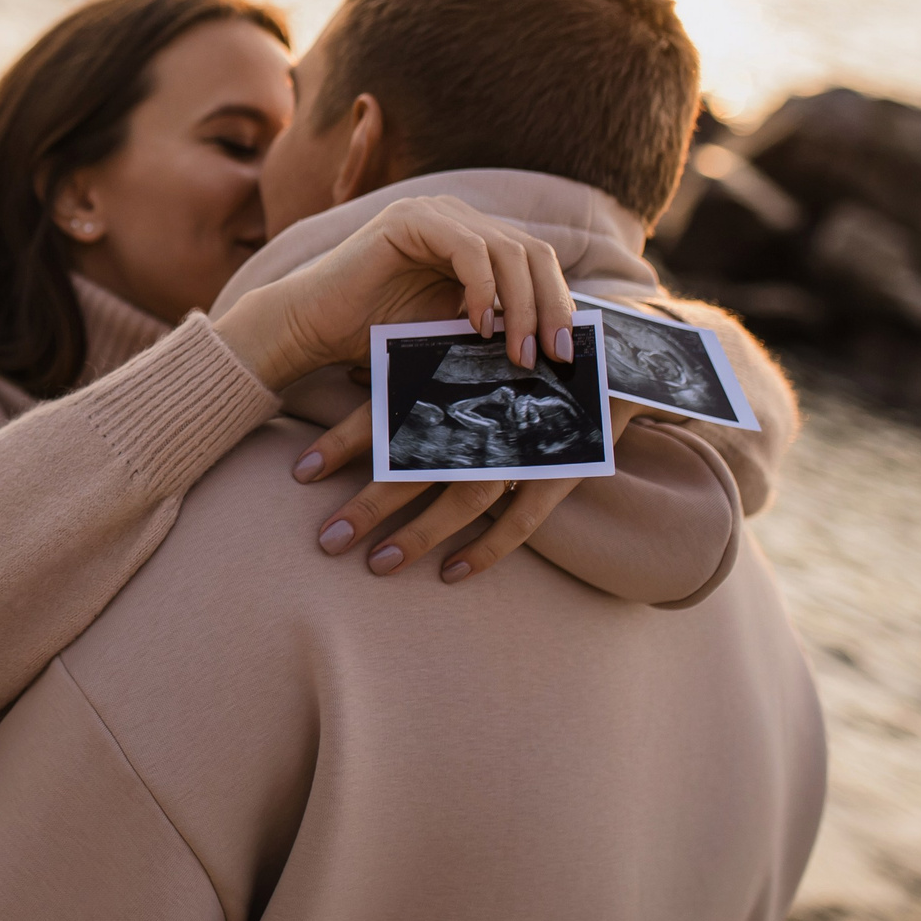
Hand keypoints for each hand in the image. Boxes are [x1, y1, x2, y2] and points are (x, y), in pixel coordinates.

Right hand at [213, 196, 579, 392]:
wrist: (314, 329)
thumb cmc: (377, 333)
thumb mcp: (454, 328)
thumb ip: (498, 323)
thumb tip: (559, 345)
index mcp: (472, 238)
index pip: (536, 261)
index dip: (558, 304)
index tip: (566, 353)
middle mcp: (457, 217)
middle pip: (532, 252)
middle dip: (549, 307)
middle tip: (554, 355)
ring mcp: (433, 212)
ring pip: (507, 250)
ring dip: (520, 306)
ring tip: (515, 351)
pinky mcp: (409, 218)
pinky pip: (469, 249)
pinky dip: (482, 289)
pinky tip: (476, 324)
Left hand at [283, 381, 650, 583]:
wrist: (621, 347)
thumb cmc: (529, 346)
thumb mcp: (473, 347)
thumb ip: (418, 361)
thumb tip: (351, 375)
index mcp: (456, 376)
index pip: (387, 411)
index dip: (343, 442)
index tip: (300, 472)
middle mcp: (487, 412)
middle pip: (417, 466)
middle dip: (368, 506)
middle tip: (325, 541)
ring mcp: (527, 442)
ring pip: (463, 498)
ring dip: (419, 536)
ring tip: (376, 565)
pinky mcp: (565, 467)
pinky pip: (524, 519)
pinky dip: (489, 549)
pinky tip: (452, 574)